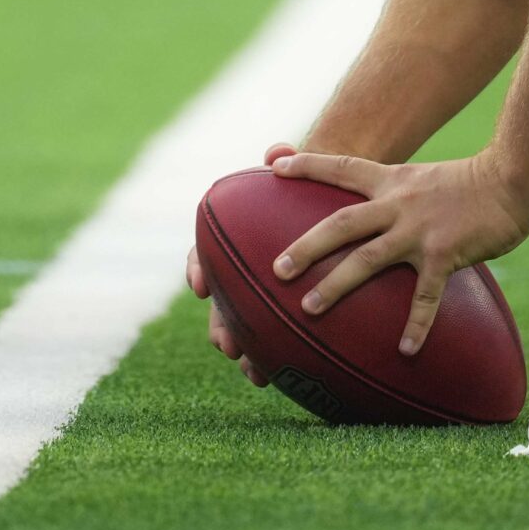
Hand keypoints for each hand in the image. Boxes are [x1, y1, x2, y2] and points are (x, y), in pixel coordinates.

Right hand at [189, 143, 292, 386]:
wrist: (329, 203)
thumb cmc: (310, 185)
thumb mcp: (303, 170)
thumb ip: (289, 160)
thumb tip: (277, 150)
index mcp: (233, 237)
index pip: (204, 252)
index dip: (198, 268)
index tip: (201, 284)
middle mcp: (239, 269)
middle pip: (222, 301)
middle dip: (220, 325)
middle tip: (226, 343)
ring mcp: (258, 292)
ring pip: (243, 326)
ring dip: (245, 351)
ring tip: (254, 371)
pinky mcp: (281, 309)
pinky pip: (273, 337)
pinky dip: (274, 357)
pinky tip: (283, 378)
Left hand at [267, 151, 528, 355]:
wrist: (511, 176)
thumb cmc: (472, 182)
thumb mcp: (424, 177)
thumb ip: (398, 193)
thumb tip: (379, 211)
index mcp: (391, 181)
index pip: (341, 167)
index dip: (308, 166)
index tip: (275, 167)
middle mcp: (398, 203)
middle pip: (340, 224)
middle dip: (306, 246)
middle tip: (276, 268)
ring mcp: (419, 230)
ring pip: (367, 259)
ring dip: (336, 284)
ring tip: (309, 308)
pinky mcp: (445, 253)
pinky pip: (425, 295)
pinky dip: (416, 323)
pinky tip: (405, 350)